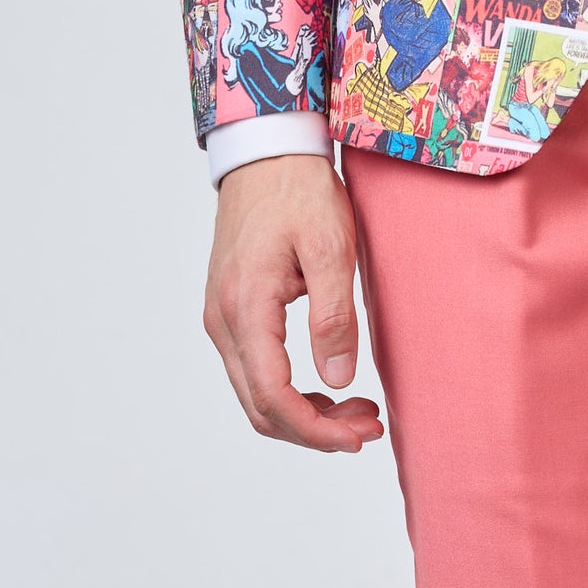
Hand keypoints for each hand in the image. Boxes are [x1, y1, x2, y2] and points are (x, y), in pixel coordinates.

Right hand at [204, 156, 384, 455]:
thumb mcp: (331, 247)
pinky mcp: (230, 310)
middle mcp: (223, 321)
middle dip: (314, 429)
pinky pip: (253, 369)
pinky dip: (288, 389)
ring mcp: (221, 316)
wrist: (266, 151)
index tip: (357, 437)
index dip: (315, 429)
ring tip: (356, 411)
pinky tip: (327, 384)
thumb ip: (334, 316)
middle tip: (367, 428)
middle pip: (260, 406)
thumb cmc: (299, 191)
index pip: (273, 397)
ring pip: (255, 393)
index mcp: (246, 308)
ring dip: (303, 412)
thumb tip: (339, 381)